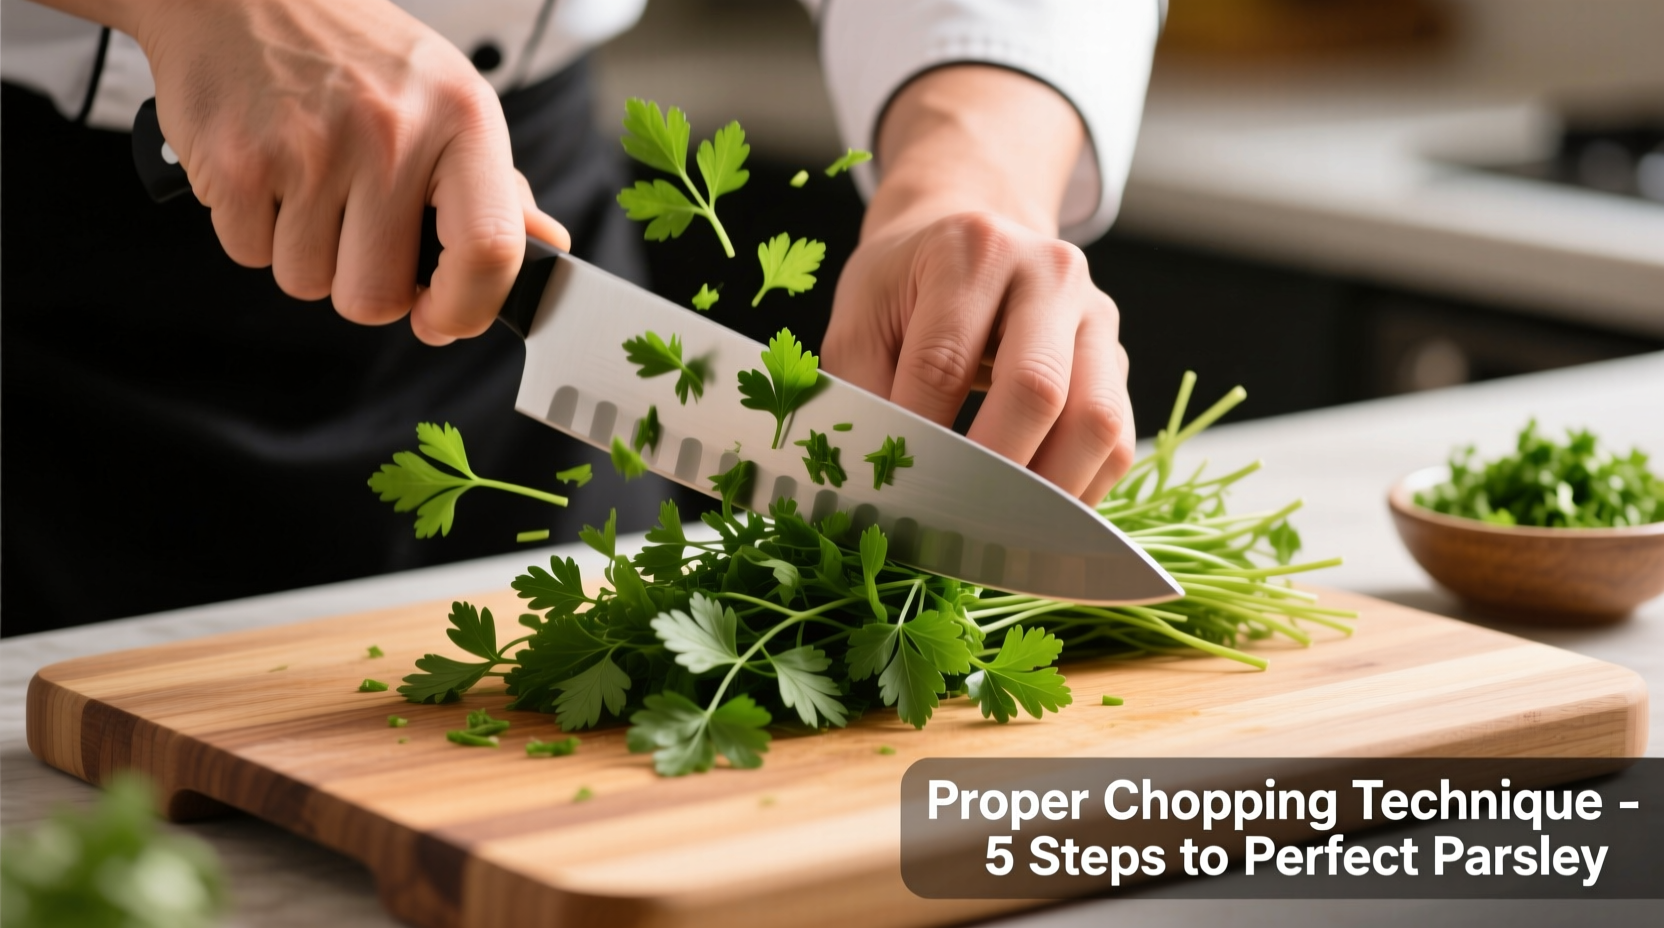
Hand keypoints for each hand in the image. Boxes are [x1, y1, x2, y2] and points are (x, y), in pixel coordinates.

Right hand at [63, 0, 568, 343]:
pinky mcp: (235, 161)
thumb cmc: (354, 53)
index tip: (442, 320)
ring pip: (307, 283)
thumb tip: (546, 247)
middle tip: (357, 228)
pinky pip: (249, 255)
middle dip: (363, 283)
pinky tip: (268, 171)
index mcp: (462, 118)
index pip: (490, 250)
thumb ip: (497, 186)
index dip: (466, 309)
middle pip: (376, 297)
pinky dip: (254, 230)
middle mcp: (391, 132)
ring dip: (306, 254)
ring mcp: (309, 148)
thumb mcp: (446, 99)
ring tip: (309, 183)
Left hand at [821, 67, 1134, 501]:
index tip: (893, 492)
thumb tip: (872, 478)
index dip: (917, 438)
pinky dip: (1081, 492)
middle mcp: (1049, 274)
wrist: (968, 235)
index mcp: (973, 252)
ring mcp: (1096, 318)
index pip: (945, 363)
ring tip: (1002, 536)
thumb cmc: (907, 286)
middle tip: (951, 525)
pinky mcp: (1118, 360)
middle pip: (1038, 388)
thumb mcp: (859, 317)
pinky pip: (1117, 442)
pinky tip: (1036, 520)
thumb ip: (859, 391)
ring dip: (1050, 494)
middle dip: (993, 472)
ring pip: (1099, 421)